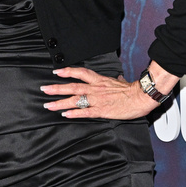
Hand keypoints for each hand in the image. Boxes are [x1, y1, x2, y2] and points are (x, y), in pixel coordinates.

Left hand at [41, 66, 161, 119]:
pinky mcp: (102, 111)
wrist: (141, 96)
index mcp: (100, 80)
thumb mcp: (121, 81)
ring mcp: (97, 100)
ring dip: (60, 102)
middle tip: (44, 89)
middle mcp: (95, 89)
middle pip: (72, 87)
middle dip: (57, 88)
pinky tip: (65, 114)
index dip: (67, 72)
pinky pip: (85, 112)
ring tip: (48, 105)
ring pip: (75, 100)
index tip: (56, 72)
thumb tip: (118, 78)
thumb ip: (116, 80)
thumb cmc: (132, 90)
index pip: (80, 73)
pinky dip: (74, 113)